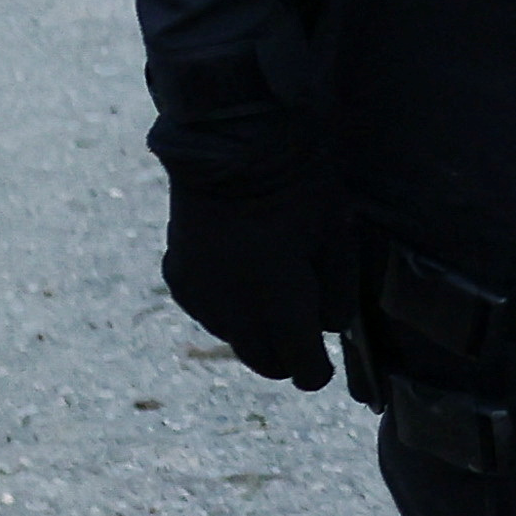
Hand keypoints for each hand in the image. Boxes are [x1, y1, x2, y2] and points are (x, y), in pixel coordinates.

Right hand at [163, 153, 357, 389]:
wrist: (231, 145)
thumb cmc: (299, 188)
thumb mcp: (338, 238)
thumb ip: (337, 294)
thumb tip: (327, 329)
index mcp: (279, 305)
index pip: (303, 369)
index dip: (318, 369)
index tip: (325, 361)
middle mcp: (234, 311)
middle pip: (265, 362)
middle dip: (287, 355)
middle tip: (303, 330)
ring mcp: (200, 296)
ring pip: (233, 338)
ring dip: (254, 330)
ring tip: (271, 292)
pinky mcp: (177, 277)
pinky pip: (206, 311)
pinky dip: (226, 306)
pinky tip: (239, 275)